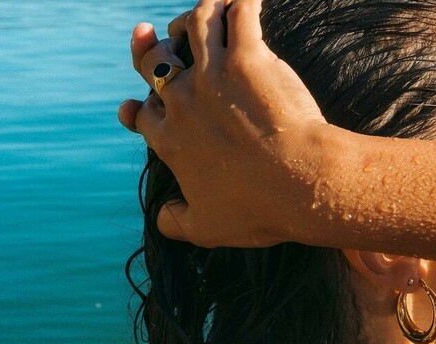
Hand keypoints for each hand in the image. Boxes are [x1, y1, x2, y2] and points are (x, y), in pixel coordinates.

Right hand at [117, 0, 331, 247]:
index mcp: (170, 139)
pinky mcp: (248, 57)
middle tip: (150, 34)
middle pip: (157, 61)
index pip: (143, 112)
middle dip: (151, 47)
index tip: (135, 104)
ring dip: (200, 15)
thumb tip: (162, 218)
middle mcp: (183, 100)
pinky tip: (246, 0)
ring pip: (197, 26)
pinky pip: (239, 14)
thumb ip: (177, 222)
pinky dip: (241, 2)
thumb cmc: (258, 208)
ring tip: (209, 10)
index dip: (139, 106)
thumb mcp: (207, 228)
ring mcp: (214, 73)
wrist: (300, 183)